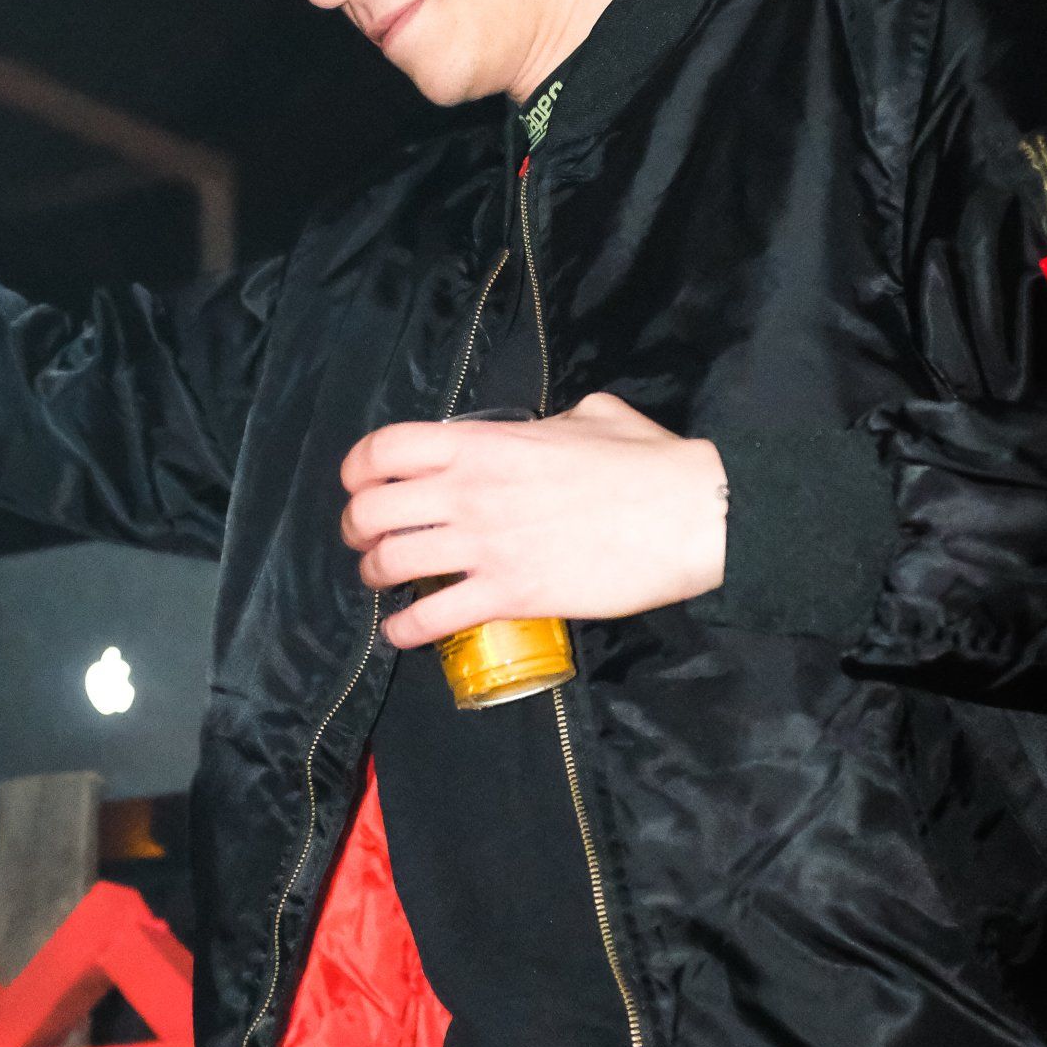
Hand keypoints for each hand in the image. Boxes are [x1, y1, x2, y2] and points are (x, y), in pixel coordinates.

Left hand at [340, 392, 728, 649]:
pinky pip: (431, 618)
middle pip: (372, 508)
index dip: (358, 468)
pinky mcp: (508, 595)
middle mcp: (469, 491)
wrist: (689, 516)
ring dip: (374, 575)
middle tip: (367, 538)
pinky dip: (403, 630)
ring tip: (383, 582)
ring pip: (390, 563)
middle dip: (358, 526)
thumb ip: (553, 420)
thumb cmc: (648, 463)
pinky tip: (401, 633)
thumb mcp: (593, 414)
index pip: (385, 448)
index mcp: (483, 442)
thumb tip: (549, 428)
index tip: (361, 484)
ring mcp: (485, 545)